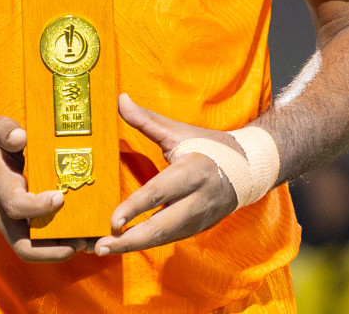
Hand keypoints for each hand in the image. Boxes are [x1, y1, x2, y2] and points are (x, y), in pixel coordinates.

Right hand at [0, 116, 88, 262]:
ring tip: (87, 241)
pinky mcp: (17, 221)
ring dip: (59, 250)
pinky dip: (56, 242)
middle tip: (82, 241)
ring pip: (31, 249)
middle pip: (24, 246)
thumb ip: (6, 132)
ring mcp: (9, 220)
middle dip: (54, 250)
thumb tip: (20, 137)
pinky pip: (35, 241)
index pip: (16, 205)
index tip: (59, 197)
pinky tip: (78, 234)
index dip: (38, 206)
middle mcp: (2, 211)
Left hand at [93, 94, 241, 255]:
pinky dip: (147, 244)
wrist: (248, 168)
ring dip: (134, 246)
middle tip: (101, 247)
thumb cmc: (209, 146)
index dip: (135, 208)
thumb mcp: (178, 131)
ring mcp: (199, 218)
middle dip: (130, 240)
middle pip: (162, 227)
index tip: (113, 220)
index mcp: (192, 172)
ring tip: (104, 249)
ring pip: (164, 238)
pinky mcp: (198, 228)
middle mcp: (197, 200)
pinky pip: (169, 239)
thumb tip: (120, 99)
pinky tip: (125, 245)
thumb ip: (146, 119)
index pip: (159, 193)